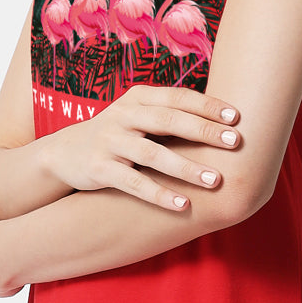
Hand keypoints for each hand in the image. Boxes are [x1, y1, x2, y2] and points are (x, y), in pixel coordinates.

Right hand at [43, 83, 241, 211]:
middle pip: (169, 120)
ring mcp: (110, 142)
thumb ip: (171, 113)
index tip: (237, 117)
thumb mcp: (139, 115)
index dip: (207, 105)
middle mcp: (124, 116)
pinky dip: (159, 194)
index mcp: (139, 98)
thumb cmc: (118, 134)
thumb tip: (225, 119)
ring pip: (153, 154)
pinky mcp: (100, 169)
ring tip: (215, 180)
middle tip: (235, 142)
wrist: (64, 153)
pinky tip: (183, 205)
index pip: (178, 97)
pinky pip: (134, 183)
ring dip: (186, 167)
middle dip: (204, 130)